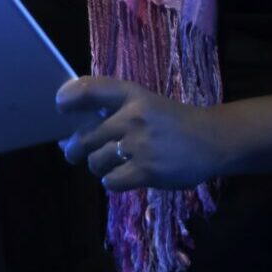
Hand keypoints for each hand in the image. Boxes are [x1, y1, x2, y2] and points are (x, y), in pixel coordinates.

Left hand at [55, 76, 231, 193]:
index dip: (69, 98)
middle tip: (73, 153)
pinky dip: (113, 182)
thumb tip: (68, 135)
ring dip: (97, 166)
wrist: (212, 141)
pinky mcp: (146, 171)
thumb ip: (112, 113)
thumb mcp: (146, 104)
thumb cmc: (172, 123)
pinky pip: (111, 181)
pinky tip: (123, 177)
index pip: (91, 89)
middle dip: (74, 148)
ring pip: (95, 161)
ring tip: (110, 165)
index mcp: (132, 95)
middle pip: (85, 136)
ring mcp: (139, 145)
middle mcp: (133, 117)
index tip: (59, 108)